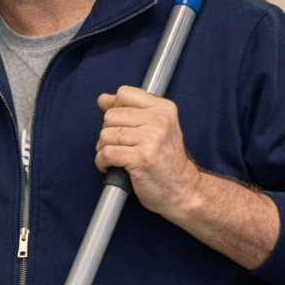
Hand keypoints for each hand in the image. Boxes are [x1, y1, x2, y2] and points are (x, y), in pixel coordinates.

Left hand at [94, 86, 202, 217]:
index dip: (114, 108)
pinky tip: (109, 166)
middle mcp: (160, 121)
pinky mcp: (140, 158)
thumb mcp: (156, 129)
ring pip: (106, 135)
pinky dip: (101, 162)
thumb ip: (130, 110)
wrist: (183, 190)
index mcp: (164, 109)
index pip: (124, 93)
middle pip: (111, 115)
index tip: (117, 124)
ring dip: (102, 149)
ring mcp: (151, 139)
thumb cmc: (167, 161)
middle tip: (116, 146)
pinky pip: (106, 153)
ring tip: (114, 156)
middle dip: (107, 133)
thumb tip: (103, 98)